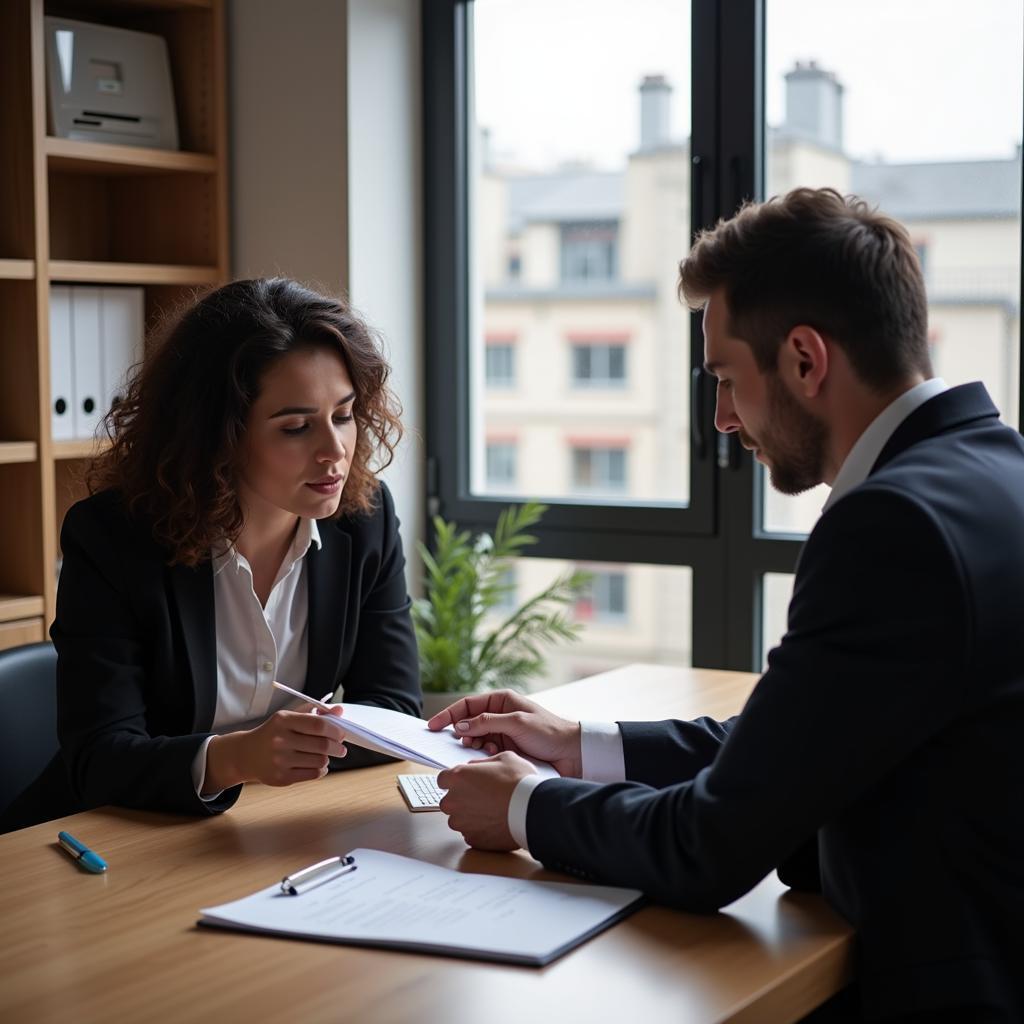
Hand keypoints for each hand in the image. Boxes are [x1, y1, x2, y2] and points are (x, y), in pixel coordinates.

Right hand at [205, 706, 346, 791]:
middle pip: (322, 745)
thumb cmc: (273, 733)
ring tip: (325, 755)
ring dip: (327, 758)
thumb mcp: (289, 717)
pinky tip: (318, 765)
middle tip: (341, 748)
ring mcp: (280, 760)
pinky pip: (313, 774)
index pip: (318, 725)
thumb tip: (339, 711)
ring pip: (320, 761)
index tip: (341, 733)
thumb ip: (314, 712)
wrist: (246, 754)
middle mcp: (280, 740)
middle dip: (337, 747)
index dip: (335, 730)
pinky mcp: (281, 777)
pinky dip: (321, 770)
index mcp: (283, 721)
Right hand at [427, 690, 581, 777]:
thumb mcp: (516, 722)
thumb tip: (460, 725)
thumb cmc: (549, 731)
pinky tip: (491, 756)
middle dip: (462, 733)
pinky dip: (484, 754)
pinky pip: (485, 751)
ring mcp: (502, 732)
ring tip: (483, 749)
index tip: (433, 726)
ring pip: (475, 738)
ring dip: (475, 745)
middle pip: (469, 722)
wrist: (571, 753)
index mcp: (502, 701)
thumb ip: (487, 722)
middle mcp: (500, 715)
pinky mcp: (506, 748)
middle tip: (461, 743)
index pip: (468, 704)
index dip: (449, 714)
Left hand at [437, 751, 535, 850]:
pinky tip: (494, 823)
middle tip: (482, 796)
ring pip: (459, 819)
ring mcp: (461, 822)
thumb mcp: (503, 758)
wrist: (532, 810)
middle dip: (461, 799)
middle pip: (449, 800)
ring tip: (491, 811)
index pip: (443, 779)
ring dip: (469, 816)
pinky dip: (479, 829)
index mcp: (457, 777)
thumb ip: (482, 763)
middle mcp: (453, 801)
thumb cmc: (519, 781)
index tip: (466, 782)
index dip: (455, 780)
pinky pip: (470, 833)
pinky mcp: (472, 839)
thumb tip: (475, 768)